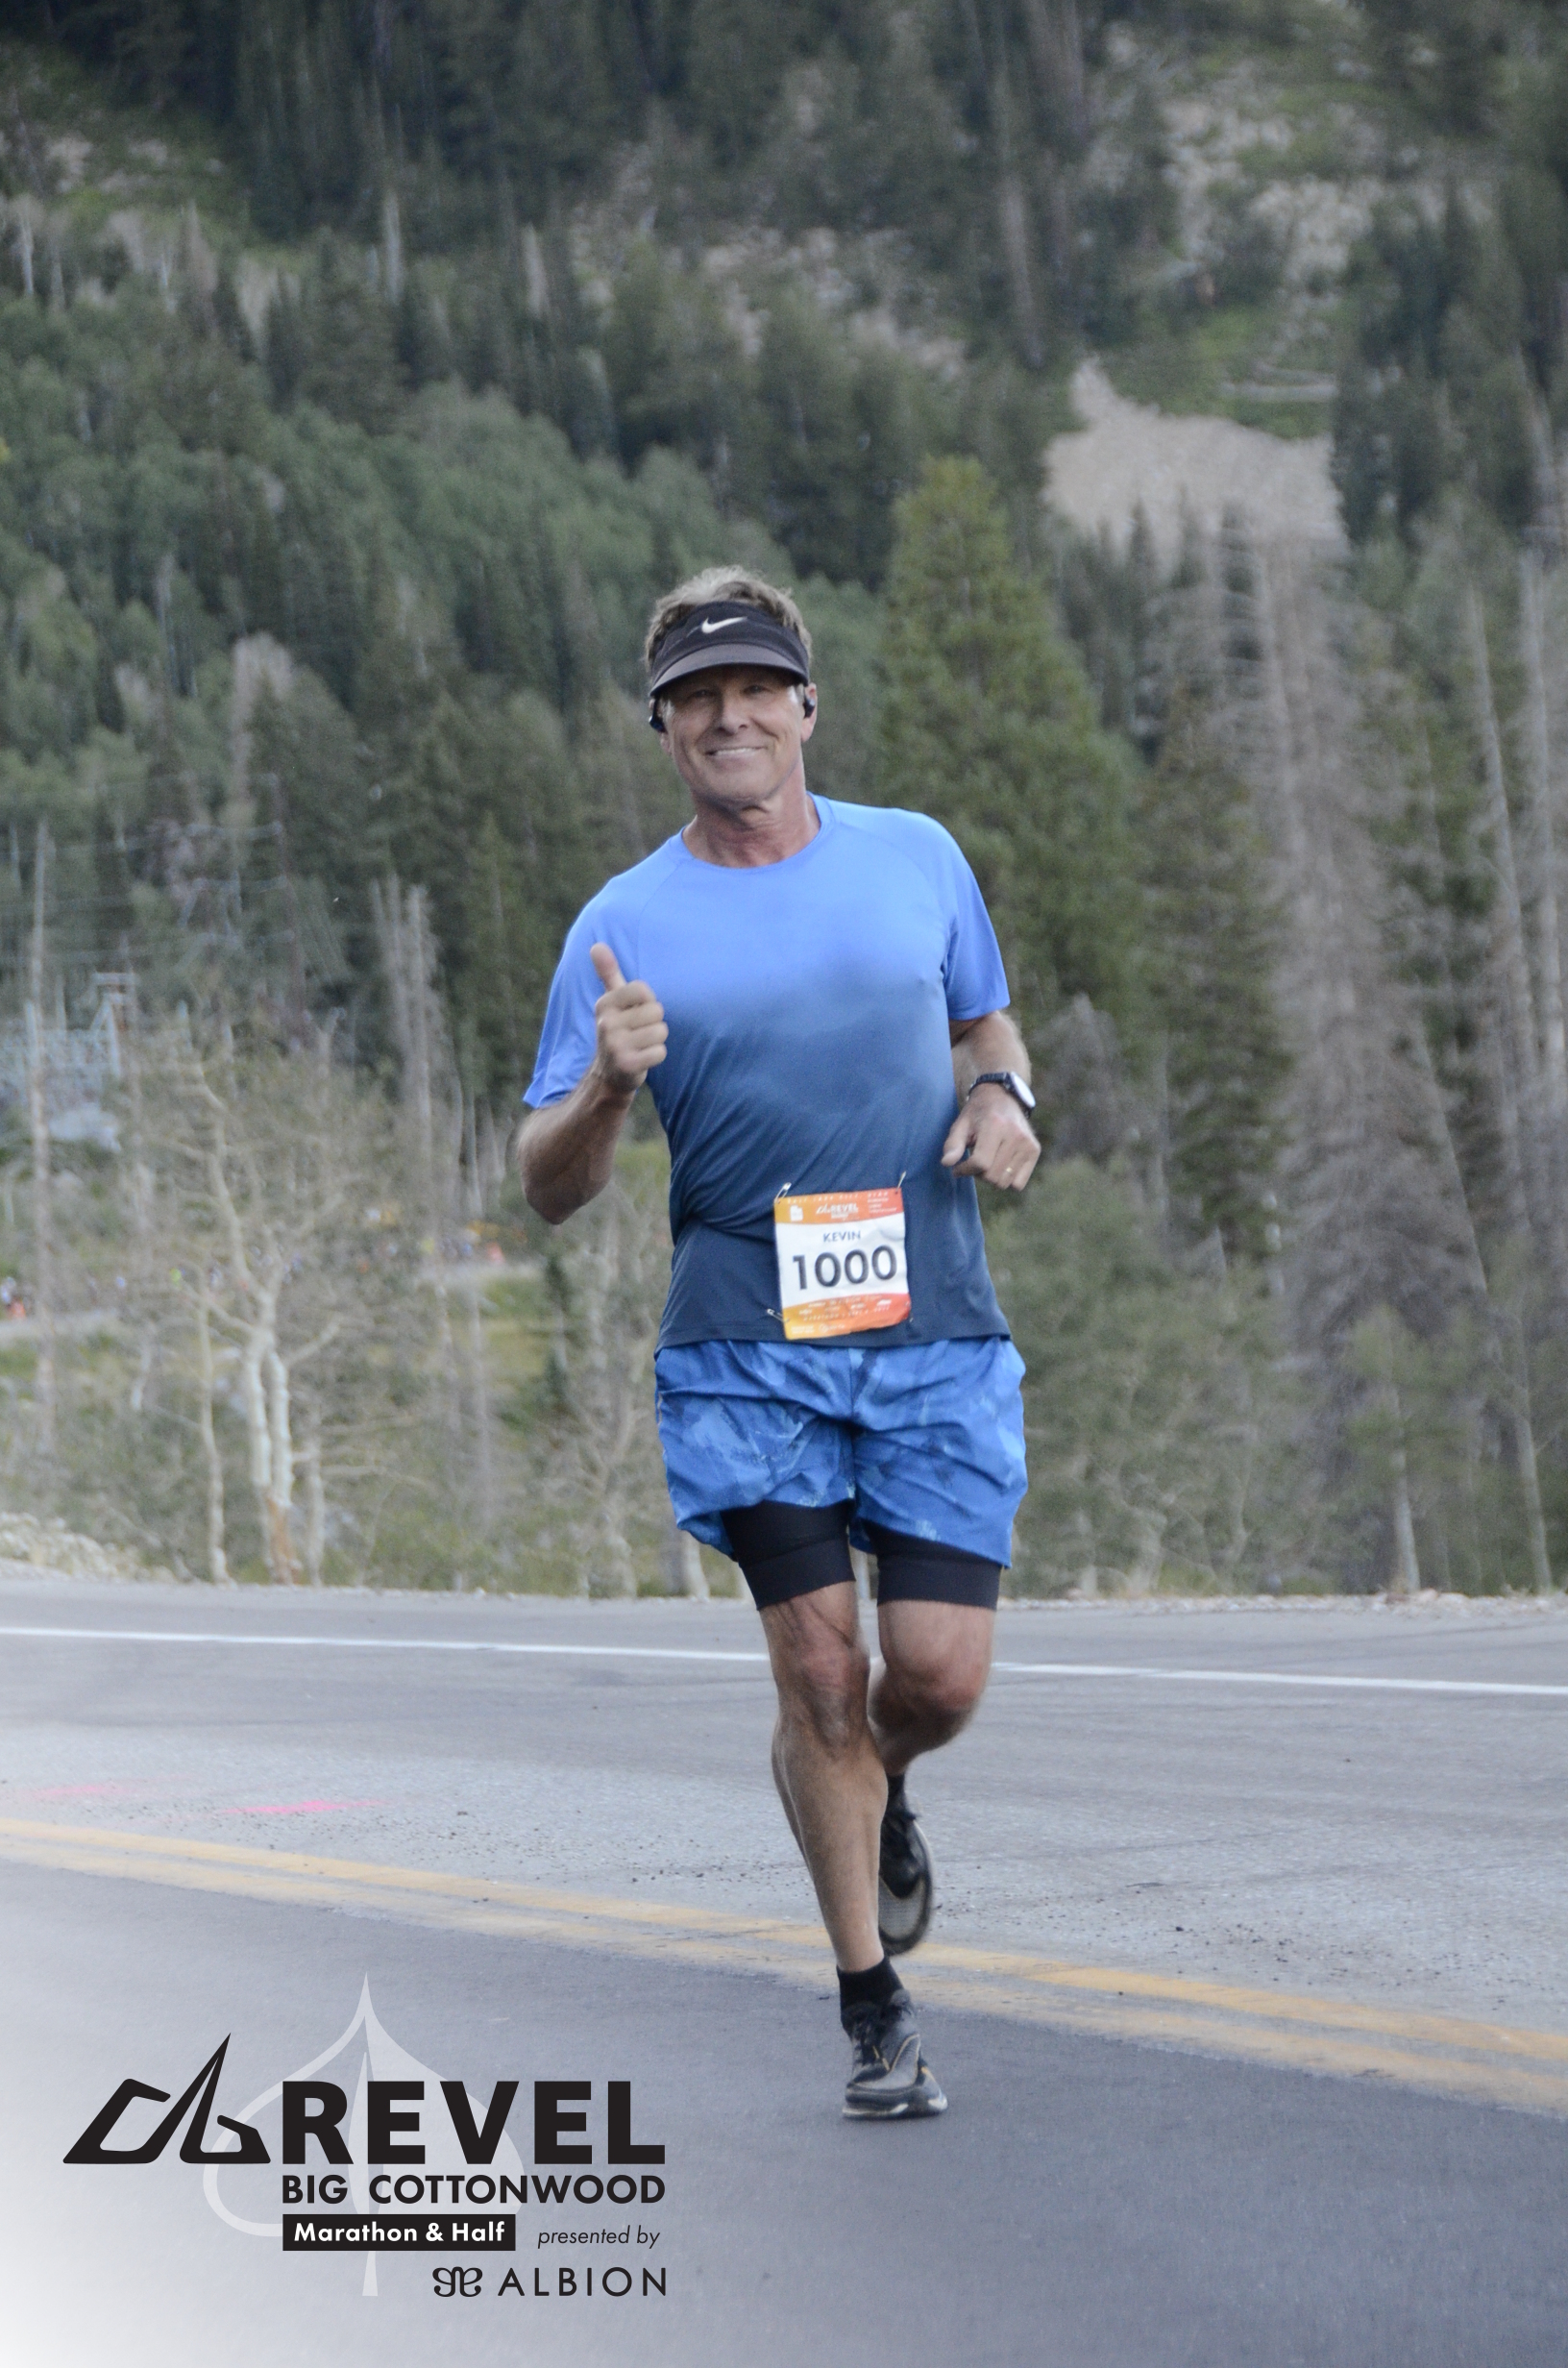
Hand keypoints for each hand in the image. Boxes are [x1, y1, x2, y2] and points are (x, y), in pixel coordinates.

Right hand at [590, 944, 667, 1094]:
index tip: (636, 1012)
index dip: (648, 1002)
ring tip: (640, 1045)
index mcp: (604, 1004)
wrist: (609, 1072)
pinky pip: (660, 1052)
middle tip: (638, 1032)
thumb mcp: (611, 1001)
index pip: (644, 990)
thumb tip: (596, 945)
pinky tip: (642, 1058)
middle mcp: (606, 1023)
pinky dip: (656, 1056)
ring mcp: (615, 1045)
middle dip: (654, 1023)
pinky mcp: (627, 1064)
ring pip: (661, 1032)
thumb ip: (608, 972)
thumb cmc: (618, 1029)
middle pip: (656, 1011)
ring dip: (656, 1040)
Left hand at [940, 1084, 1039, 1190]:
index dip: (965, 1170)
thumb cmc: (978, 1113)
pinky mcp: (1035, 1150)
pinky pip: (1018, 1184)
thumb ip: (953, 1144)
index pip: (980, 1163)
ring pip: (1004, 1183)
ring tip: (988, 1162)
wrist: (1003, 1097)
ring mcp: (1028, 1144)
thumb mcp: (960, 1124)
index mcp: (996, 1125)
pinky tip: (1001, 1165)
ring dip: (991, 1178)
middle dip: (977, 1174)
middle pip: (992, 1176)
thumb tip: (946, 1163)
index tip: (957, 1168)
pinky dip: (1007, 1180)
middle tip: (974, 1162)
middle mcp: (1015, 1135)